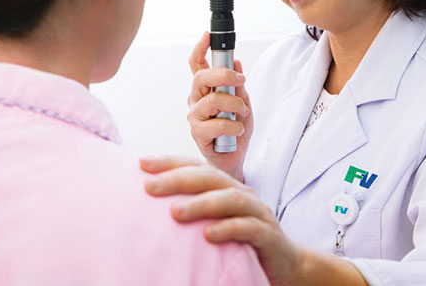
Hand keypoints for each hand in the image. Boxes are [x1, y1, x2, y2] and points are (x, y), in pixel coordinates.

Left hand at [140, 156, 303, 285]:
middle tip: (149, 186)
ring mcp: (257, 212)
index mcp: (224, 187)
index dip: (169, 162)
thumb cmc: (240, 241)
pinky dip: (228, 228)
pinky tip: (208, 235)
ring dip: (201, 203)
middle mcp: (240, 193)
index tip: (140, 163)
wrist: (284, 263)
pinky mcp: (268, 234)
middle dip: (177, 179)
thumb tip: (150, 206)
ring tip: (175, 212)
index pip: (195, 167)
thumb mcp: (214, 221)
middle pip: (209, 177)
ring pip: (229, 199)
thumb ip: (192, 210)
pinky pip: (248, 228)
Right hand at [187, 31, 252, 180]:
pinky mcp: (198, 135)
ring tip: (243, 114)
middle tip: (240, 80)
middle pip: (200, 78)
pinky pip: (215, 124)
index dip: (200, 48)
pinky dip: (232, 125)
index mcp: (205, 90)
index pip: (197, 65)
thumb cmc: (235, 131)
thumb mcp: (243, 103)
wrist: (234, 159)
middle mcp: (196, 101)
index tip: (208, 35)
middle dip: (223, 75)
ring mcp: (195, 117)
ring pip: (211, 101)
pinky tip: (238, 130)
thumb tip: (236, 62)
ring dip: (234, 105)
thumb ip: (238, 86)